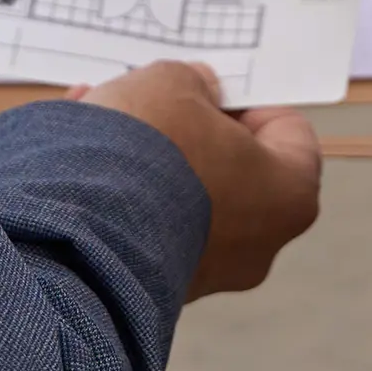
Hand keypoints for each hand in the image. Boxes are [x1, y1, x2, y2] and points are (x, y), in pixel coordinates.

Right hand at [76, 59, 324, 300]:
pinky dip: (125, 192)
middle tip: (157, 104)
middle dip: (193, 132)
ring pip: (186, 197)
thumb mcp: (171, 84)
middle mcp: (259, 245)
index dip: (250, 103)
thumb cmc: (150, 151)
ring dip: (152, 159)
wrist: (80, 227)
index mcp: (290, 194)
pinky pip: (150, 226)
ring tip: (103, 122)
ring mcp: (210, 273)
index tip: (210, 91)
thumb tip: (195, 92)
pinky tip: (83, 158)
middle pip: (235, 169)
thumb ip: (192, 81)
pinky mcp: (158, 288)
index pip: (291, 136)